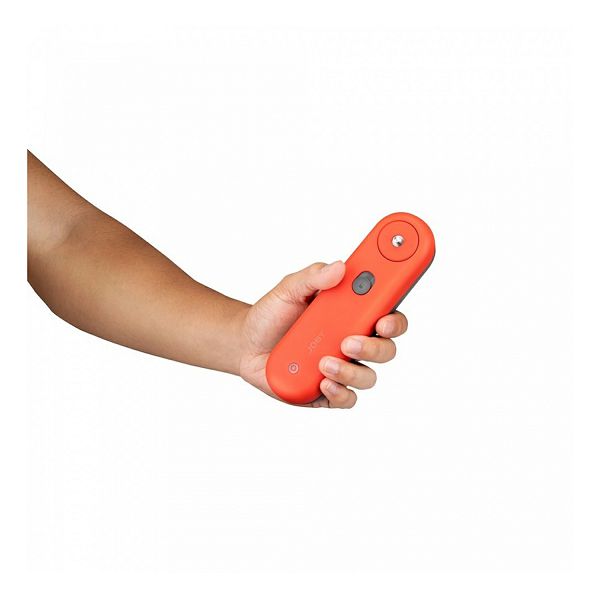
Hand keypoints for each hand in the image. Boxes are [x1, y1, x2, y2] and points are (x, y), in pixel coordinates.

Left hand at [238, 261, 408, 407]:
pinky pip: (346, 398)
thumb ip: (313, 276)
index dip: (395, 318)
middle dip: (374, 347)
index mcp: (351, 314)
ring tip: (324, 362)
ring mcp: (341, 368)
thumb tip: (339, 267)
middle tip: (349, 341)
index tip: (384, 319)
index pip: (387, 315)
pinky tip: (323, 383)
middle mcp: (352, 342)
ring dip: (351, 371)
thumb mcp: (289, 289)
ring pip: (368, 377)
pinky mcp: (326, 392)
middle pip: (386, 349)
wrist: (245, 343)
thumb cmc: (272, 315)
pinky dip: (339, 392)